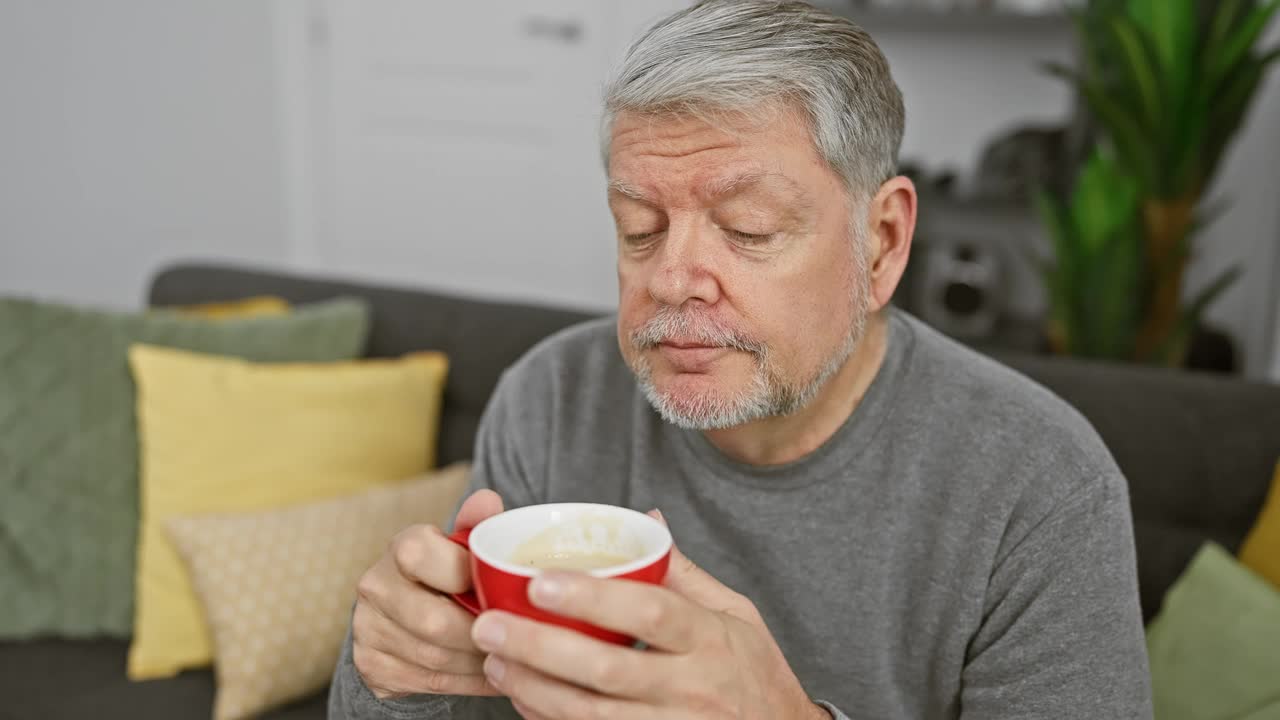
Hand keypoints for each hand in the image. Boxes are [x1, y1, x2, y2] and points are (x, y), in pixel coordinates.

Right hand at [351, 489, 505, 698]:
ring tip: (510, 659)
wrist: (402, 612)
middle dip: (480, 635)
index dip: (465, 576)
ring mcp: (368, 629)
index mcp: (400, 548)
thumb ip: (475, 525)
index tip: (496, 589)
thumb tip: (488, 500)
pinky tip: (492, 676)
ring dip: (479, 663)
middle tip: (514, 639)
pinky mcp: (373, 666)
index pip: (423, 556)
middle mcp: (375, 587)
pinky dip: (468, 683)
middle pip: (433, 621)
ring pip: (433, 658)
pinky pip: (427, 683)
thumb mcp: (460, 546)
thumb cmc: (444, 573)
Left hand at [470, 511, 828, 719]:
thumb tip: (646, 518)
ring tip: (494, 661)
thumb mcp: (734, 614)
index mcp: (710, 637)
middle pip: (609, 669)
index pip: (651, 612)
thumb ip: (685, 573)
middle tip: (488, 626)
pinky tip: (524, 699)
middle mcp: (693, 686)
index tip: (540, 582)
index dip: (594, 598)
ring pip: (593, 715)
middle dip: (541, 647)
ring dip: (535, 689)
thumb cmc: (752, 671)